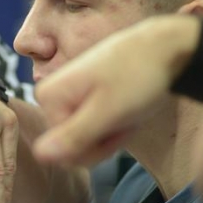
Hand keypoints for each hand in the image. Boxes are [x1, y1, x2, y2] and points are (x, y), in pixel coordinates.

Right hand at [33, 16, 199, 166]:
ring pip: (82, 137)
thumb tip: (39, 154)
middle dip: (102, 141)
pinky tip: (125, 109)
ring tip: (127, 112)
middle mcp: (50, 96)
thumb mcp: (108, 112)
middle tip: (126, 119)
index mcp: (48, 97)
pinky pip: (90, 124)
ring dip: (110, 133)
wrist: (163, 48)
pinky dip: (111, 123)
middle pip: (70, 145)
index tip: (119, 126)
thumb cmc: (139, 75)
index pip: (64, 151)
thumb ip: (74, 136)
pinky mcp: (80, 96)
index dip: (96, 148)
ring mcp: (65, 96)